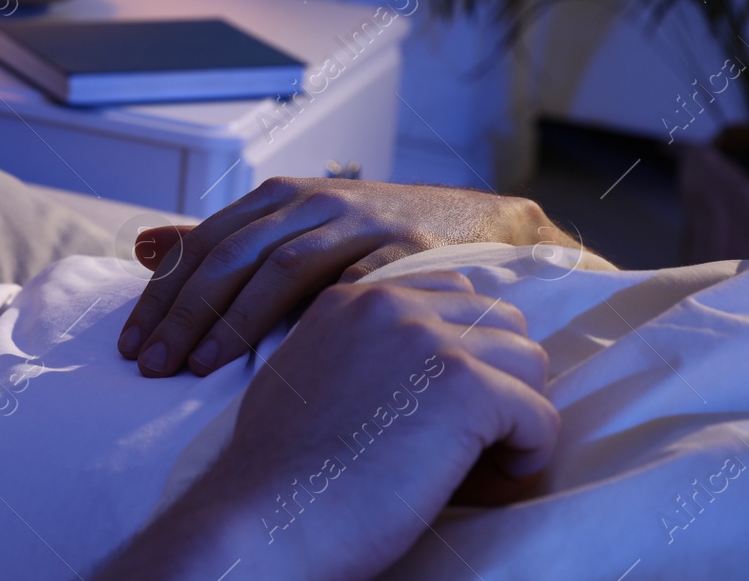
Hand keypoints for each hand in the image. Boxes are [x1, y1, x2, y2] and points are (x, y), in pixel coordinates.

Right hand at [93, 272, 556, 580]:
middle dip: (498, 379)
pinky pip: (541, 415)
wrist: (267, 515)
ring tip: (476, 464)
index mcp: (351, 298)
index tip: (445, 406)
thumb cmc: (280, 471)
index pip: (450, 292)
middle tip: (467, 439)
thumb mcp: (308, 374)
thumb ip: (362, 349)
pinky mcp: (464, 387)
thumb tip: (423, 369)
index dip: (465, 351)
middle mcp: (390, 302)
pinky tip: (482, 483)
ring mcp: (429, 339)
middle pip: (499, 321)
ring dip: (516, 416)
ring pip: (529, 362)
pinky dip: (527, 456)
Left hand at [117, 177, 575, 376]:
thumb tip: (141, 246)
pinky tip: (292, 355)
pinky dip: (316, 314)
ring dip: (233, 320)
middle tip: (150, 367)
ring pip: (278, 266)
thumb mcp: (287, 236)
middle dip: (183, 313)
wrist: (470, 227)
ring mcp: (357, 220)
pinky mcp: (405, 249)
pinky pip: (351, 281)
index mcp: (274, 199)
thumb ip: (218, 246)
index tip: (131, 347)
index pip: (200, 246)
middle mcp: (309, 201)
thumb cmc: (364, 245)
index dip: (161, 295)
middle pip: (229, 255)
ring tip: (199, 370)